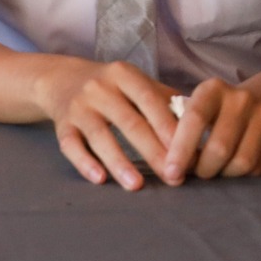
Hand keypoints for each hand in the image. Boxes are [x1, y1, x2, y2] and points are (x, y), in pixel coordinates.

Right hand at [35, 59, 177, 189]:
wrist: (60, 79)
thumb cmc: (112, 87)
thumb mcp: (137, 83)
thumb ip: (166, 102)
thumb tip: (201, 129)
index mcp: (124, 75)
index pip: (150, 101)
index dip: (168, 128)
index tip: (188, 154)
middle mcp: (99, 88)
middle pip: (129, 122)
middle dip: (153, 151)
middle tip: (173, 177)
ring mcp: (78, 106)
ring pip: (99, 136)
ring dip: (119, 161)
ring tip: (137, 185)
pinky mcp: (62, 124)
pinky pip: (71, 145)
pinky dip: (84, 162)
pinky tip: (100, 179)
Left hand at [161, 77, 260, 180]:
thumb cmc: (216, 110)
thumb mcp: (194, 107)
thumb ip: (178, 129)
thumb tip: (168, 167)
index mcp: (212, 89)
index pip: (194, 120)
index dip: (181, 150)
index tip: (171, 173)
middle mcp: (241, 98)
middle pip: (220, 147)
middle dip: (204, 169)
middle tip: (197, 174)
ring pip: (243, 161)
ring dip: (225, 174)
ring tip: (216, 171)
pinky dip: (246, 175)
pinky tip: (236, 167)